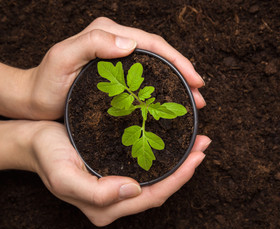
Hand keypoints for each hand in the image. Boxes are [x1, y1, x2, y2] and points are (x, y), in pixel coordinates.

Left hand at [24, 17, 205, 119]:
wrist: (35, 99)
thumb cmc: (46, 82)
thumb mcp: (63, 59)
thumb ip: (92, 44)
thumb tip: (130, 42)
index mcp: (107, 34)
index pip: (152, 43)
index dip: (177, 61)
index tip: (195, 80)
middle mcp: (116, 42)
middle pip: (159, 53)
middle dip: (183, 71)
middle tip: (200, 94)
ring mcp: (118, 58)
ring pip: (157, 65)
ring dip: (177, 80)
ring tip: (193, 98)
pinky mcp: (118, 74)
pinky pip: (147, 77)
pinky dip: (163, 87)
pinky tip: (171, 99)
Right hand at [30, 121, 210, 225]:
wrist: (33, 140)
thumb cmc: (47, 157)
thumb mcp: (65, 177)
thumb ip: (97, 193)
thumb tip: (133, 191)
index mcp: (106, 207)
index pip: (153, 196)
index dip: (179, 178)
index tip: (197, 156)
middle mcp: (116, 200)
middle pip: (161, 188)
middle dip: (186, 168)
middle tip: (203, 144)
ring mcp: (118, 185)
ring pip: (157, 178)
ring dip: (179, 162)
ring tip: (196, 142)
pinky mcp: (117, 169)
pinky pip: (148, 167)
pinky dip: (165, 157)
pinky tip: (174, 144)